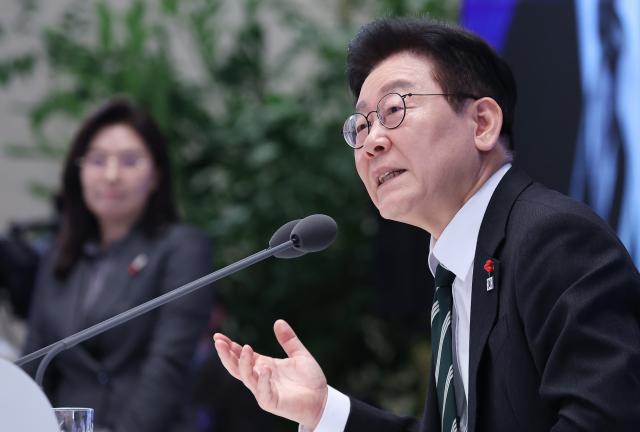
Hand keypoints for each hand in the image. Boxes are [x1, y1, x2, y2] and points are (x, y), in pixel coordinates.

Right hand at [213, 319, 328, 429]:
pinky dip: (262, 380)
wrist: (322, 399)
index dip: (230, 347)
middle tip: (218, 342)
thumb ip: (289, 340)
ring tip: (246, 348)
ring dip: (244, 363)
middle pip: (237, 367)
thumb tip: (278, 321)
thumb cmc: (309, 379)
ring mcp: (264, 390)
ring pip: (247, 378)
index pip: (241, 356)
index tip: (218, 336)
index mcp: (264, 365)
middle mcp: (260, 377)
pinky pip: (263, 392)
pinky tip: (264, 368)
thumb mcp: (300, 355)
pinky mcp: (272, 402)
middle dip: (226, 355)